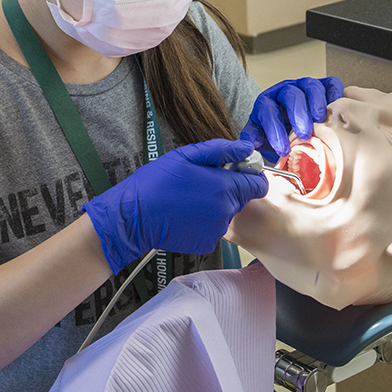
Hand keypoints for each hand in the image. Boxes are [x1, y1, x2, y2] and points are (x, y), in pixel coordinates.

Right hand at [82, 139, 267, 274]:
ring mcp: (216, 230)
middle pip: (241, 199)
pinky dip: (203, 222)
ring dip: (214, 206)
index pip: (259, 184)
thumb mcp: (186, 156)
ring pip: (226, 214)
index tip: (234, 171)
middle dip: (227, 190)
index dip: (249, 176)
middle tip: (200, 184)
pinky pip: (213, 228)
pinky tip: (185, 215)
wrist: (133, 217)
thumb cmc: (156, 182)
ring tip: (188, 200)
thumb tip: (247, 148)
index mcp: (224, 187)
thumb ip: (221, 150)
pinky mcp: (206, 244)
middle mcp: (226, 211)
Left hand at [240, 77, 345, 163]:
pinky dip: (335, 94)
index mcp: (267, 103)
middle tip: (304, 134)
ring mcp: (305, 86)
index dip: (274, 130)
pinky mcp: (324, 86)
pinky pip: (331, 84)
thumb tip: (247, 147)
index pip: (268, 111)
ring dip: (316, 103)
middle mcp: (286, 91)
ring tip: (320, 120)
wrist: (292, 127)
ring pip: (311, 86)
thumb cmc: (276, 134)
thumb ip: (252, 140)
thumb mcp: (259, 138)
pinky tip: (336, 109)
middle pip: (291, 94)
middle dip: (297, 114)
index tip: (282, 149)